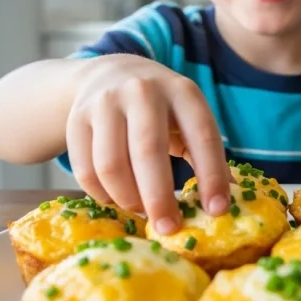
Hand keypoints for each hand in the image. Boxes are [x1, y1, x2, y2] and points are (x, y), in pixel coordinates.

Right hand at [65, 54, 231, 233]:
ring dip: (127, 198)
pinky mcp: (76, 119)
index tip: (217, 210)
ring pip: (110, 164)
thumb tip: (225, 203)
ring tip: (141, 211)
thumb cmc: (160, 108)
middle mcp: (142, 91)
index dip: (211, 175)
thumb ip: (205, 152)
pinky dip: (101, 194)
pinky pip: (85, 169)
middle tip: (169, 228)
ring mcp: (105, 103)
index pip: (202, 135)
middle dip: (159, 197)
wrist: (110, 73)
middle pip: (148, 151)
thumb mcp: (188, 116)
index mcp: (182, 91)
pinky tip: (116, 200)